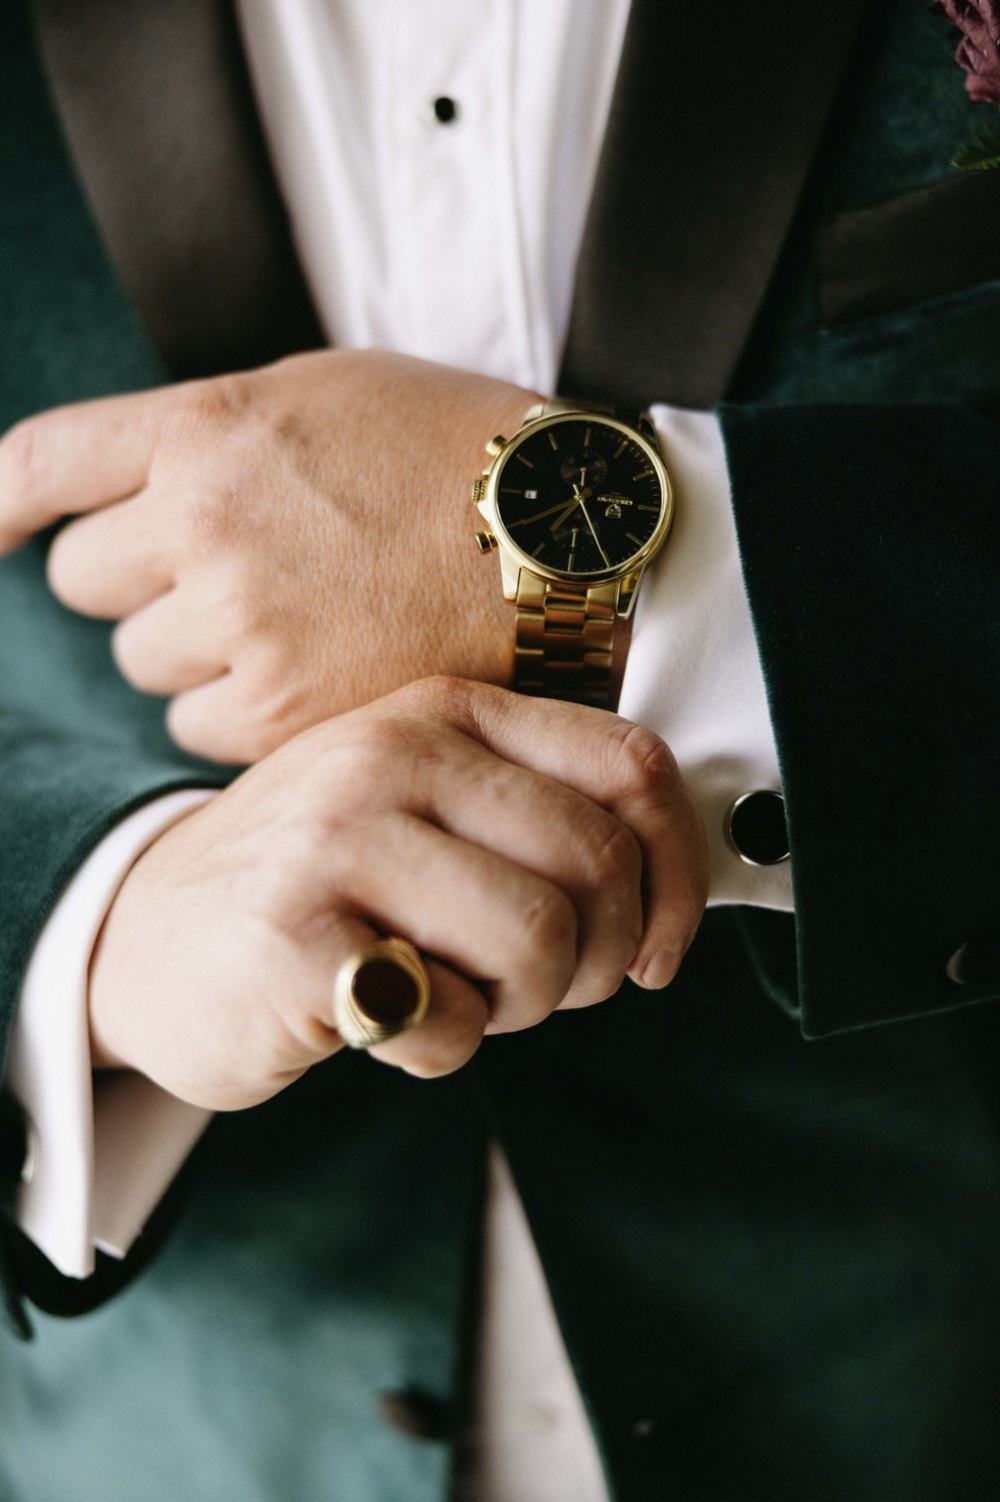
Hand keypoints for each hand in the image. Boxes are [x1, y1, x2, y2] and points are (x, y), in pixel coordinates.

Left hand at [0, 351, 538, 762]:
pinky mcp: (282, 709)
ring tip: (287, 626)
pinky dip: (238, 711)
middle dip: (137, 581)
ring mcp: (241, 621)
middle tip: (219, 575)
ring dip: (190, 652)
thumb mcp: (323, 392)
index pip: (38, 465)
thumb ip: (209, 432)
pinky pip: (198, 726)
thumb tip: (124, 486)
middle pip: (82, 582)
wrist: (570, 536)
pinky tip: (309, 677)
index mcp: (206, 427)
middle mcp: (205, 522)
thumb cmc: (457, 454)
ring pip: (141, 663)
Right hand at [88, 678, 706, 1108]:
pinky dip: (439, 1047)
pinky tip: (382, 1018)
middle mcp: (393, 754)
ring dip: (519, 1006)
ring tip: (455, 994)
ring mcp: (335, 839)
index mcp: (445, 713)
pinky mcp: (294, 939)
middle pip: (596, 863)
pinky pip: (447, 1022)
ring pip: (539, 942)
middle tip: (537, 986)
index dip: (679, 873)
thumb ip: (538, 817)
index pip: (631, 765)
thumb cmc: (316, 881)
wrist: (146, 933)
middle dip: (594, 959)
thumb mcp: (426, 808)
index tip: (656, 946)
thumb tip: (670, 893)